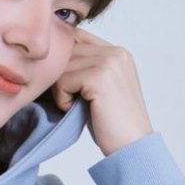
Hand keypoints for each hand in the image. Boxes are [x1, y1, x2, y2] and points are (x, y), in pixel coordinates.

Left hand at [49, 29, 153, 157]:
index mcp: (117, 52)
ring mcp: (110, 62)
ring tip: (74, 106)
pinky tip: (75, 109)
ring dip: (60, 89)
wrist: (132, 146)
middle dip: (60, 76)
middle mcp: (116, 52)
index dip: (64, 59)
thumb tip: (51, 59)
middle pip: (67, 50)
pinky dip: (63, 99)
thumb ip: (85, 68)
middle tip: (67, 100)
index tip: (65, 84)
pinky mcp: (101, 77)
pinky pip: (64, 80)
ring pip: (62, 65)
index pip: (77, 37)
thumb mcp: (99, 88)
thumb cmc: (112, 123)